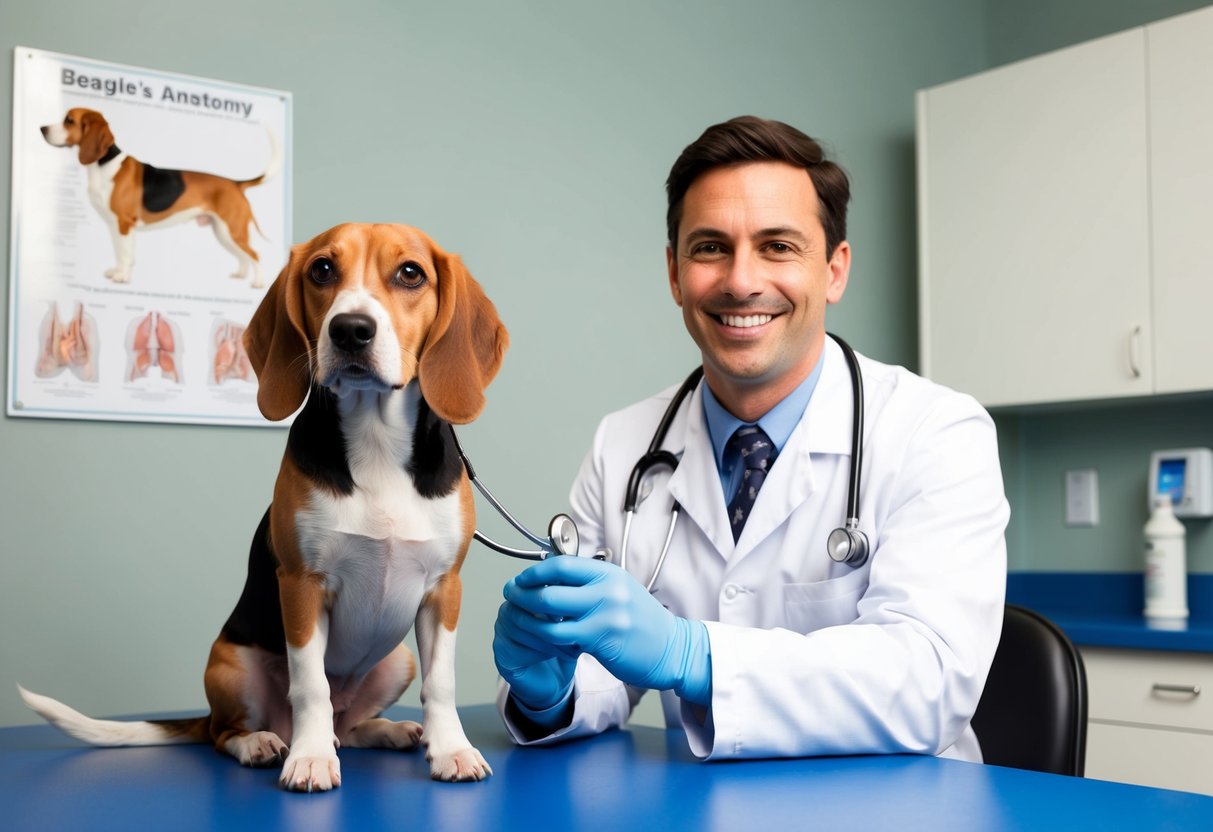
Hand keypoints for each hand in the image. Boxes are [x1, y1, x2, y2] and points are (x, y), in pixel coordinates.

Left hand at [502, 557, 711, 703]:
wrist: (672, 648)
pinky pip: (562, 637)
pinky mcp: (602, 639)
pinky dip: (547, 639)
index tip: (521, 579)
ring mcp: (605, 614)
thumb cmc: (643, 622)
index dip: (535, 572)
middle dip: (523, 594)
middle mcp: (607, 589)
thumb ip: (591, 584)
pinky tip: (543, 641)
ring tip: (519, 621)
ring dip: (528, 620)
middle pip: (550, 588)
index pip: (562, 564)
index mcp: (609, 573)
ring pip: (550, 616)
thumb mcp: (620, 590)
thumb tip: (553, 579)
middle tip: (511, 598)